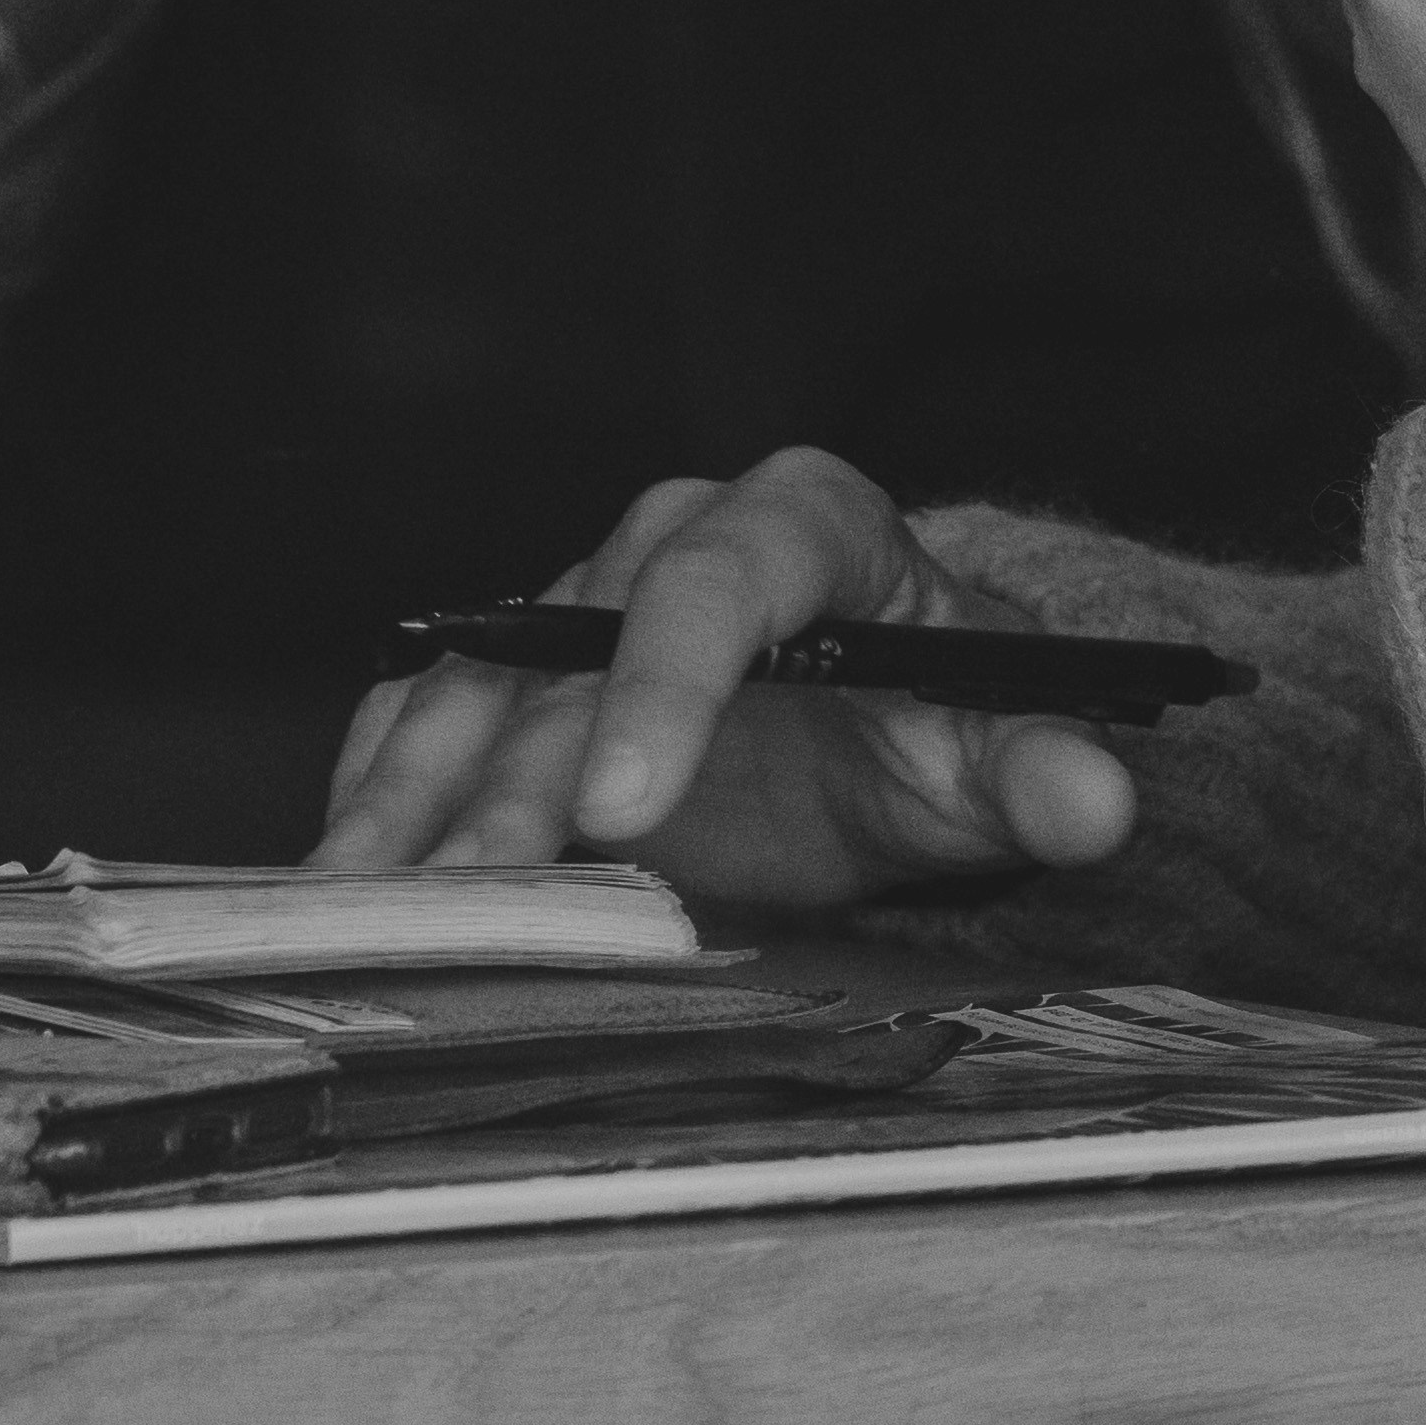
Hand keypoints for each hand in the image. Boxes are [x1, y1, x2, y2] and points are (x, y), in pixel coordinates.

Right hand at [307, 450, 1142, 910]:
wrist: (878, 724)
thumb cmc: (937, 721)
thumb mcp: (998, 753)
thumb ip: (1037, 773)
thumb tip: (1098, 802)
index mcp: (799, 523)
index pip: (720, 579)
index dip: (662, 686)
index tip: (622, 809)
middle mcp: (667, 539)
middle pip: (576, 649)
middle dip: (519, 780)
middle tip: (474, 895)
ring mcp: (575, 605)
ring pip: (476, 688)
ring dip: (412, 795)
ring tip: (353, 901)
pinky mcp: (511, 678)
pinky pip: (424, 721)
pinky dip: (374, 795)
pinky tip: (327, 881)